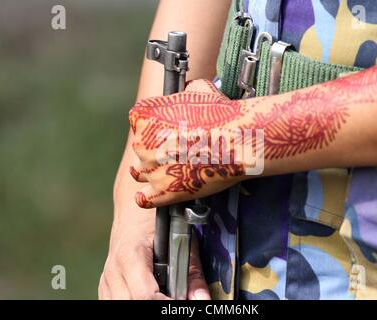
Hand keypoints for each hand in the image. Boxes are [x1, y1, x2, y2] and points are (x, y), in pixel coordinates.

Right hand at [98, 216, 209, 299]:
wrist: (133, 209)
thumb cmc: (157, 220)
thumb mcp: (180, 239)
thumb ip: (193, 273)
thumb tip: (202, 300)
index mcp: (130, 256)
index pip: (144, 296)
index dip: (165, 304)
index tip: (181, 301)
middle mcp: (113, 271)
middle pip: (132, 304)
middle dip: (157, 305)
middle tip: (176, 298)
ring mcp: (106, 280)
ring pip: (122, 305)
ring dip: (147, 304)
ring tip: (166, 294)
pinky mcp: (105, 287)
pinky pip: (117, 302)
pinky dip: (136, 301)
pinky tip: (154, 294)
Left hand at [129, 80, 248, 207]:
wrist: (237, 140)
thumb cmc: (220, 114)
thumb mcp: (200, 90)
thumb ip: (185, 91)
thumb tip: (188, 91)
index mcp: (144, 116)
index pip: (140, 123)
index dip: (155, 127)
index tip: (168, 130)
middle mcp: (141, 143)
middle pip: (141, 148)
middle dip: (156, 149)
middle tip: (178, 150)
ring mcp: (150, 169)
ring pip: (141, 173)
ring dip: (153, 171)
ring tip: (170, 170)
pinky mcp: (163, 191)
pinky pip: (145, 199)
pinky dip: (148, 197)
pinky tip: (155, 193)